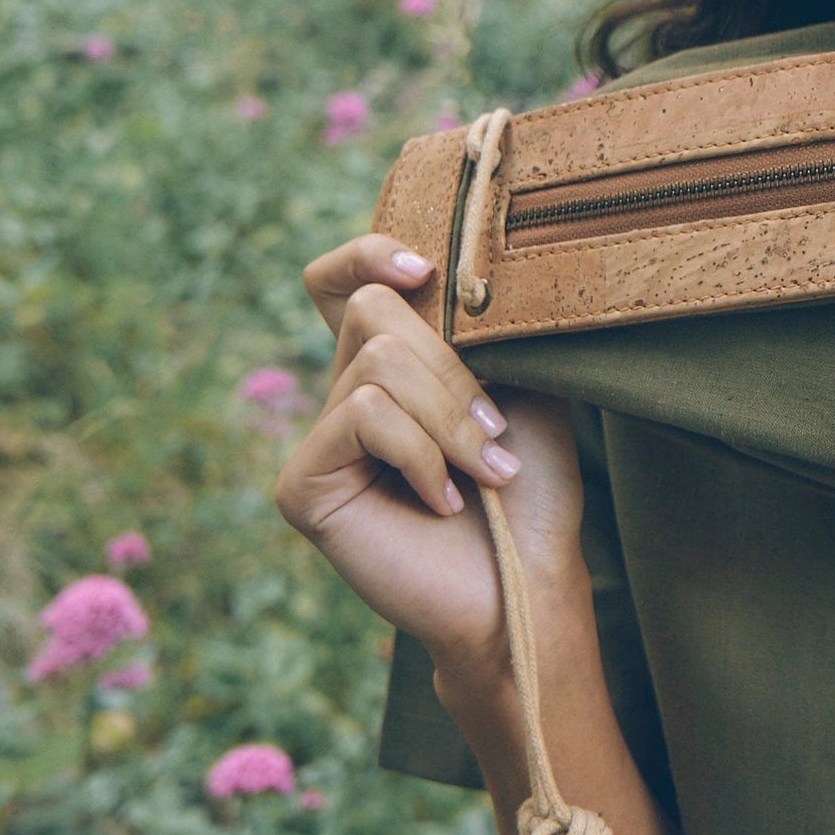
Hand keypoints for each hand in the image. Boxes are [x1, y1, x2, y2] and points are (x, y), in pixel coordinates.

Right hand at [275, 236, 589, 676]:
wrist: (525, 579)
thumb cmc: (531, 488)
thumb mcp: (522, 385)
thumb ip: (482, 327)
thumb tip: (463, 267)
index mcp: (393, 364)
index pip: (343, 281)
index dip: (368, 254)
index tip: (425, 270)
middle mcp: (347, 394)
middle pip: (374, 311)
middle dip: (451, 367)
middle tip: (495, 431)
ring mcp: (320, 440)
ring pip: (377, 364)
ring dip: (449, 419)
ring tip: (482, 474)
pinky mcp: (303, 483)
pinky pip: (362, 416)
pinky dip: (421, 455)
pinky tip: (442, 502)